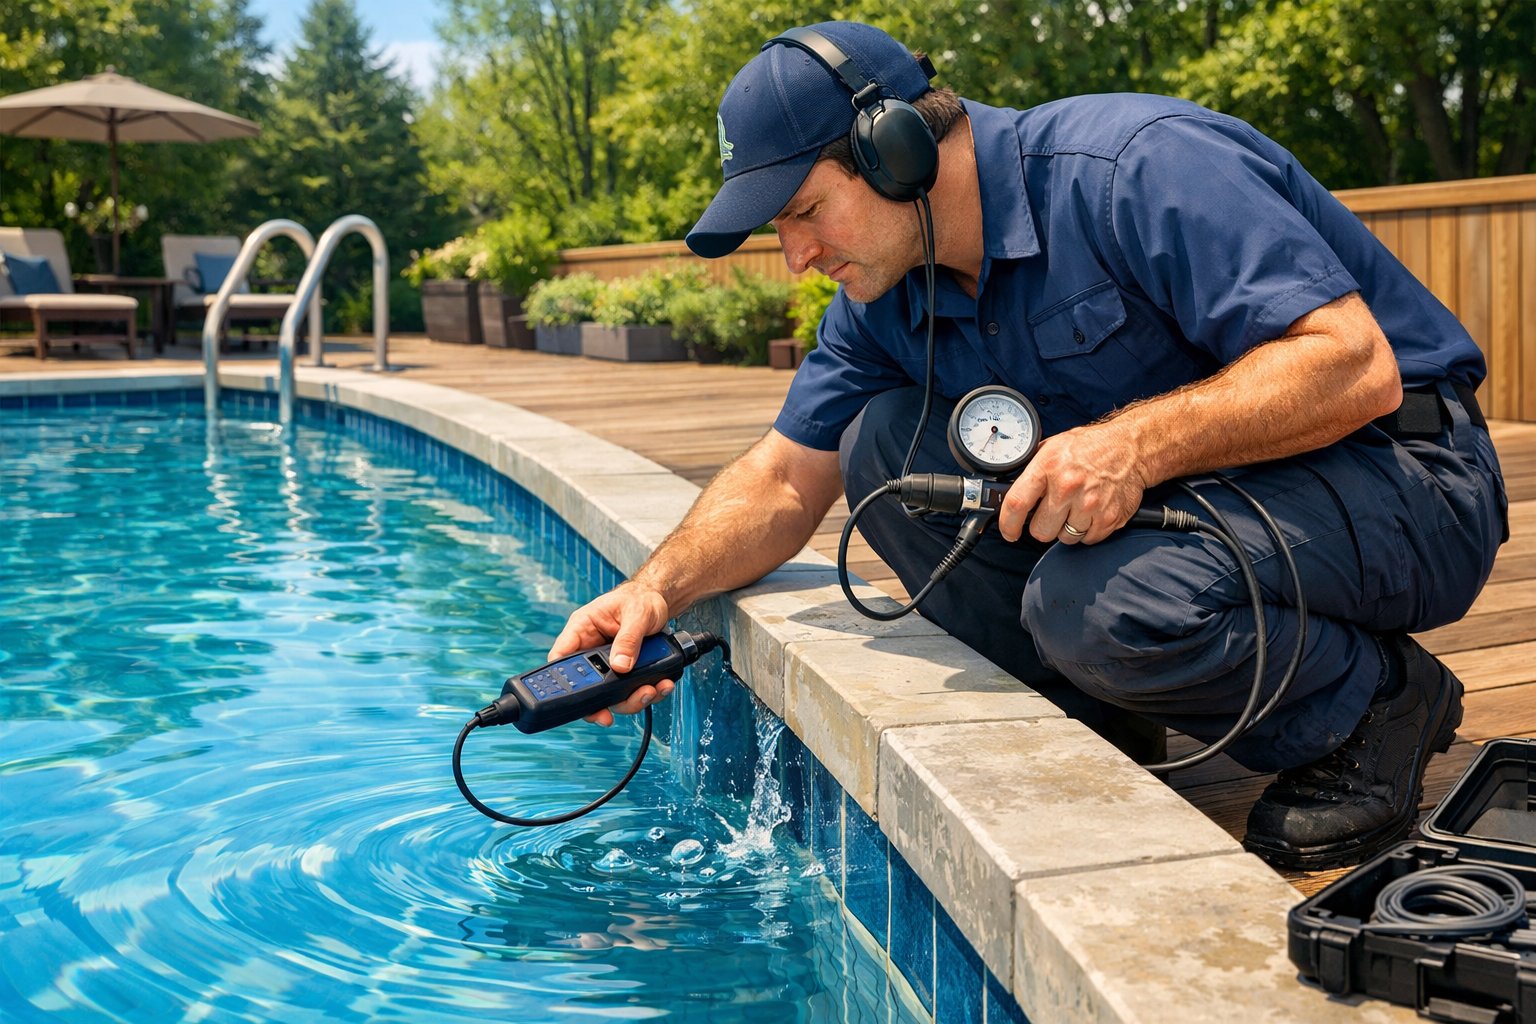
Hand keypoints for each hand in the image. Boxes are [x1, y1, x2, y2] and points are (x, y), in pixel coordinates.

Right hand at [548, 582, 674, 726]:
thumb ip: (628, 639)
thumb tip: (621, 666)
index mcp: (582, 630)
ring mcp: (607, 664)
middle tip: (616, 709)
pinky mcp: (624, 673)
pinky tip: (661, 686)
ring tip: (652, 690)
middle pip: (586, 686)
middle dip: (604, 701)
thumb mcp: (636, 614)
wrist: (658, 601)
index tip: (578, 700)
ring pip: (610, 695)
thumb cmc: (639, 599)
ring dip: (631, 699)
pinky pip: (630, 691)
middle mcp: (591, 650)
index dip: (564, 682)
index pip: (561, 658)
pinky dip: (647, 693)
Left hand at [997, 421, 1147, 544]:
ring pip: (1065, 538)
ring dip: (1066, 528)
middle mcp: (1068, 487)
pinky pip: (1088, 539)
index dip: (1008, 524)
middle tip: (1052, 514)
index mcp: (1048, 467)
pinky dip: (1087, 531)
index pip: (1017, 504)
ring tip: (1075, 508)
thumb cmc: (1091, 446)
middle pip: (1040, 531)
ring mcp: (1090, 504)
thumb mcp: (1053, 447)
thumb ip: (1032, 470)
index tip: (1009, 532)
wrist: (1130, 447)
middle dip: (1042, 526)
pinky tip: (1090, 513)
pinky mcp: (1109, 517)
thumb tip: (1010, 490)